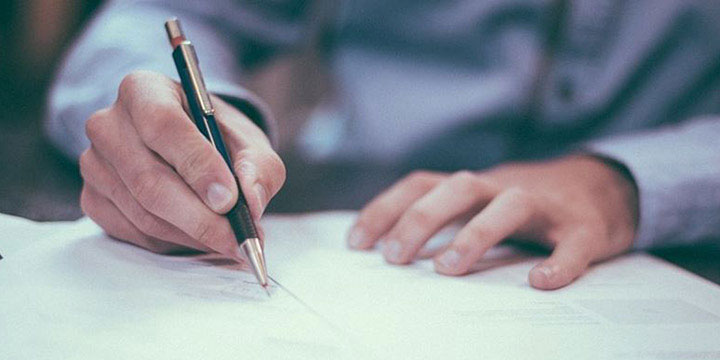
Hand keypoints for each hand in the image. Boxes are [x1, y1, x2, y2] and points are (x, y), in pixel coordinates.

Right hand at [80, 71, 284, 255]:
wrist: (189, 147)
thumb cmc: (218, 138)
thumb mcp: (249, 142)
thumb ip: (258, 166)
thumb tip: (251, 200)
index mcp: (144, 90)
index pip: (163, 125)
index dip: (197, 165)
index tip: (229, 199)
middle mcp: (109, 124)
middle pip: (149, 180)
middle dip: (200, 217)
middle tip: (237, 238)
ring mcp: (94, 164)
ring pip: (144, 213)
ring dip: (192, 234)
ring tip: (229, 240)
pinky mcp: (93, 199)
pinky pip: (134, 233)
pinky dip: (174, 242)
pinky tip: (199, 237)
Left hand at [348, 156, 637, 289]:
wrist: (603, 186)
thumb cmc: (527, 204)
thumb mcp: (480, 203)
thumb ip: (444, 218)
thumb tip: (388, 250)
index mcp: (475, 187)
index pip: (421, 184)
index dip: (386, 209)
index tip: (356, 243)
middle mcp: (504, 188)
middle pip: (459, 187)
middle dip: (421, 218)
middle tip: (394, 257)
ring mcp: (547, 206)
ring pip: (511, 205)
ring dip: (476, 233)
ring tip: (447, 269)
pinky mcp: (586, 228)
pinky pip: (575, 243)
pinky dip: (560, 262)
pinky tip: (541, 282)